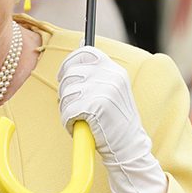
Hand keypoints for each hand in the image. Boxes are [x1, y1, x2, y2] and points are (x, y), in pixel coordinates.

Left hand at [58, 46, 166, 192]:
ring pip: (66, 93)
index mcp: (115, 70)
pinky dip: (68, 122)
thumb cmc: (114, 122)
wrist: (128, 148)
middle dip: (65, 91)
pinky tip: (82, 127)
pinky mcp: (96, 106)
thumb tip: (80, 44)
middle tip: (75, 106)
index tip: (63, 77)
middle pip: (70, 73)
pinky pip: (67, 111)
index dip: (69, 63)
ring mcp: (104, 90)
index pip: (85, 52)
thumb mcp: (111, 90)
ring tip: (82, 118)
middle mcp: (112, 76)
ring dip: (67, 109)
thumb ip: (96, 72)